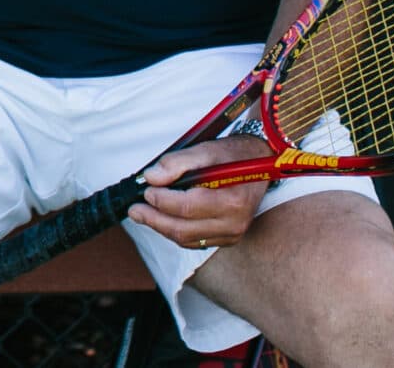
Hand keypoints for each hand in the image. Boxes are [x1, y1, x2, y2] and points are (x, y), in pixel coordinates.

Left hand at [127, 136, 271, 251]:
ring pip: (187, 239)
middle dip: (154, 220)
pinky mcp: (227, 239)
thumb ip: (177, 162)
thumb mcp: (206, 150)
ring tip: (142, 215)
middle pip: (184, 229)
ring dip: (161, 228)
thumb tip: (151, 177)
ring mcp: (232, 234)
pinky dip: (175, 232)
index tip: (145, 190)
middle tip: (134, 210)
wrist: (259, 163)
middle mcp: (235, 223)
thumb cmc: (232, 155)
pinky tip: (162, 220)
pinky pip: (195, 242)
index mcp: (232, 201)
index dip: (161, 200)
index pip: (187, 207)